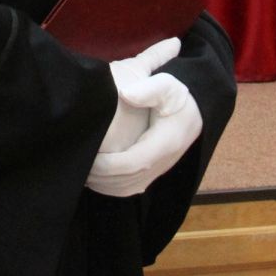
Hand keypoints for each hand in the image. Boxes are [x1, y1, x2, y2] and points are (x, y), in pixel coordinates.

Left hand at [86, 57, 199, 195]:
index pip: (133, 163)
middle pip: (128, 180)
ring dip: (103, 185)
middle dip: (101, 176)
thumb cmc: (178, 97)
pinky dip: (111, 188)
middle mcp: (162, 162)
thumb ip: (149, 88)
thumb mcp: (168, 86)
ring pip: (128, 188)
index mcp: (164, 143)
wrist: (195, 112)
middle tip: (80, 165)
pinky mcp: (154, 173)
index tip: (90, 155)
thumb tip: (125, 93)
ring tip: (83, 173)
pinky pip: (131, 189)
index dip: (108, 164)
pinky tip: (95, 179)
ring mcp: (159, 170)